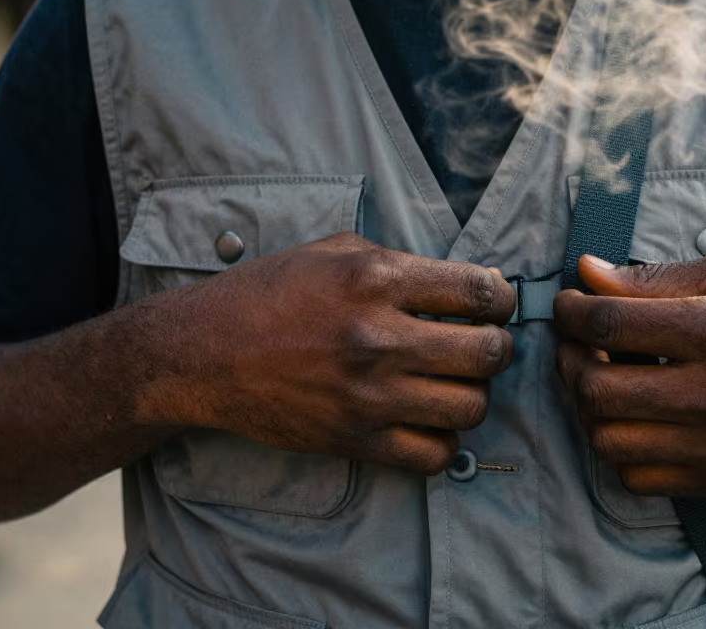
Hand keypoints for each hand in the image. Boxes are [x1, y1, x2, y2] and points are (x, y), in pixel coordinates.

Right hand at [144, 232, 517, 474]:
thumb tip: (465, 282)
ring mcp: (368, 394)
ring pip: (470, 408)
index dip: (501, 297)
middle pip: (487, 353)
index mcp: (376, 279)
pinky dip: (443, 441)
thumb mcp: (333, 250)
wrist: (204, 353)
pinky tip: (428, 420)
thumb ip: (400, 262)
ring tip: (454, 383)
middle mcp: (379, 337)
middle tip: (483, 343)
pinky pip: (434, 455)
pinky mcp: (355, 439)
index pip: (479, 291)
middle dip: (497, 346)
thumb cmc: (267, 293)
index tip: (494, 303)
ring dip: (473, 394)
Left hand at [553, 252, 705, 498]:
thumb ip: (659, 278)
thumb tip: (589, 273)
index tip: (567, 305)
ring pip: (608, 439)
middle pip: (597, 388)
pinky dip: (621, 449)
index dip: (571, 312)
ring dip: (589, 409)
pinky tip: (636, 420)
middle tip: (575, 344)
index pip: (610, 323)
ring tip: (602, 380)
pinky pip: (637, 477)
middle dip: (569, 361)